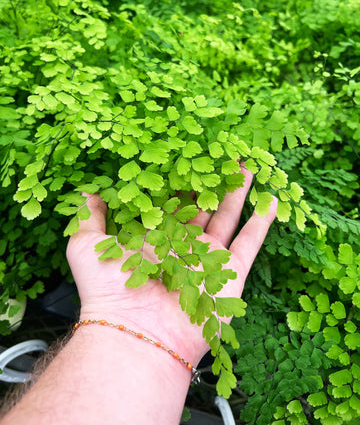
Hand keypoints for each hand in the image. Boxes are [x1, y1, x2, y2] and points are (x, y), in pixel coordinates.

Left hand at [66, 165, 276, 365]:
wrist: (136, 331)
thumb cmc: (108, 288)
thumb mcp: (86, 245)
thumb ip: (88, 216)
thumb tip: (89, 191)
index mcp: (154, 236)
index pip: (172, 200)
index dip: (182, 177)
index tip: (189, 151)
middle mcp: (182, 245)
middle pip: (203, 205)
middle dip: (213, 179)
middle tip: (224, 152)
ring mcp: (207, 259)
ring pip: (228, 217)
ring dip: (239, 192)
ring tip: (249, 164)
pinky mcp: (230, 274)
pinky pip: (249, 244)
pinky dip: (261, 223)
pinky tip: (271, 200)